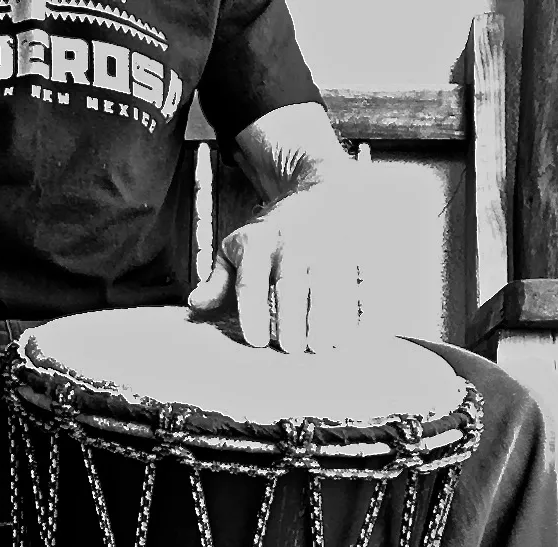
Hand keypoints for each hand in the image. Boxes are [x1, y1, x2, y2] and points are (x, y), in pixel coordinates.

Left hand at [187, 181, 359, 352]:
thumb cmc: (274, 232)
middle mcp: (294, 240)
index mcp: (259, 242)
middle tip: (291, 348)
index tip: (256, 341)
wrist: (321, 188)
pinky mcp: (358, 246)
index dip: (253, 310)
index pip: (252, 279)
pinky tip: (355, 330)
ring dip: (328, 316)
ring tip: (324, 345)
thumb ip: (219, 279)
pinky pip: (361, 277)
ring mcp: (329, 242)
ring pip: (330, 281)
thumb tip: (196, 304)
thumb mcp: (239, 247)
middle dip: (292, 316)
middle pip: (292, 282)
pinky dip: (360, 304)